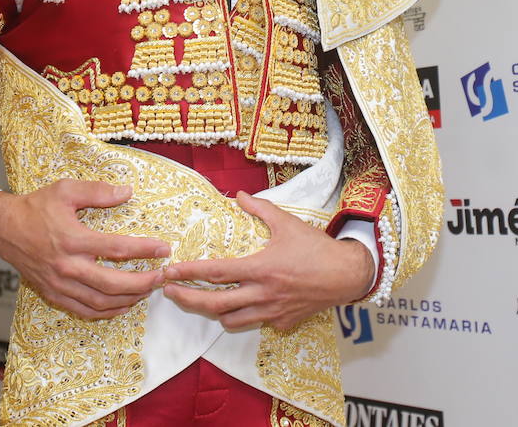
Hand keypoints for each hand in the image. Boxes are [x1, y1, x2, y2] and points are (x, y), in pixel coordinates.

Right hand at [0, 180, 170, 319]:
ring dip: (128, 300)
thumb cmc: (35, 208)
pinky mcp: (53, 294)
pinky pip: (84, 310)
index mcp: (73, 240)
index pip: (117, 248)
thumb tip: (127, 192)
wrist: (3, 229)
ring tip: (147, 291)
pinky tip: (122, 305)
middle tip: (162, 277)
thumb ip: (97, 192)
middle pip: (114, 283)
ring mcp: (60, 284)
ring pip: (101, 302)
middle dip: (143, 283)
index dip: (145, 250)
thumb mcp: (66, 190)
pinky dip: (106, 312)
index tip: (164, 249)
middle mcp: (67, 266)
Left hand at [162, 191, 374, 331]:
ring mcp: (272, 312)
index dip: (189, 273)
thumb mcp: (288, 223)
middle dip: (187, 300)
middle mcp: (263, 294)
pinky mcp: (283, 323)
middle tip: (169, 291)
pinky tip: (247, 304)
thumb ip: (261, 209)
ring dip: (215, 311)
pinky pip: (257, 323)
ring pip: (232, 321)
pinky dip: (247, 315)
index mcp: (261, 268)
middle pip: (215, 304)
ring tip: (205, 300)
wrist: (347, 275)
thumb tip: (239, 195)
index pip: (216, 273)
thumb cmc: (317, 248)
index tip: (170, 271)